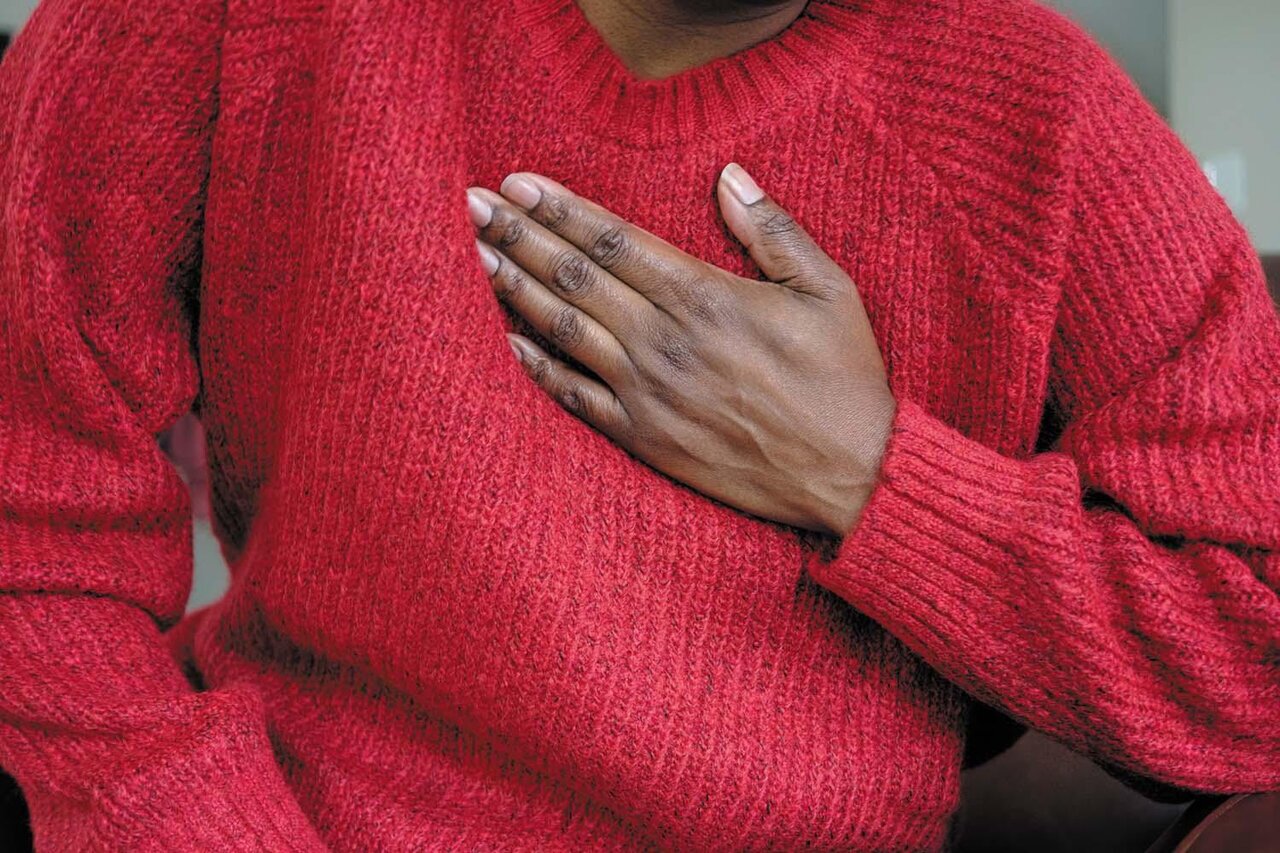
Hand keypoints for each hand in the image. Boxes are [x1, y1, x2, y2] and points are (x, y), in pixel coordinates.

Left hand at [466, 164, 894, 537]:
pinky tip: (505, 339)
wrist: (849, 474)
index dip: (560, 208)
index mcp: (705, 296)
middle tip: (471, 204)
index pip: (613, 238)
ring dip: (513, 288)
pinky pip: (573, 397)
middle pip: (574, 275)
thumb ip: (773, 230)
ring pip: (564, 328)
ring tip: (473, 255)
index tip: (518, 182)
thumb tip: (728, 175)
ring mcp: (647, 392)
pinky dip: (535, 366)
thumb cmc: (844, 378)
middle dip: (518, 235)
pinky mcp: (643, 438)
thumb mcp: (829, 289)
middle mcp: (664, 340)